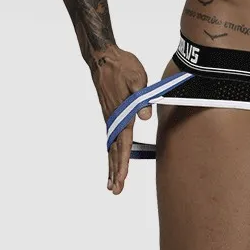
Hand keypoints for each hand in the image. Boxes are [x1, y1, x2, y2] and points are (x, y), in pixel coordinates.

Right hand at [90, 46, 150, 194]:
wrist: (104, 58)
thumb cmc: (123, 66)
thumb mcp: (137, 78)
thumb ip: (141, 97)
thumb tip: (145, 116)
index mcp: (122, 112)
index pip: (124, 143)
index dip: (123, 162)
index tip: (121, 178)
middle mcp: (113, 118)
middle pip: (115, 150)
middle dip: (116, 171)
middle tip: (116, 191)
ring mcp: (110, 117)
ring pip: (111, 146)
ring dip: (112, 165)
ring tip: (111, 184)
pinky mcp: (109, 113)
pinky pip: (111, 137)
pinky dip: (111, 151)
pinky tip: (112, 158)